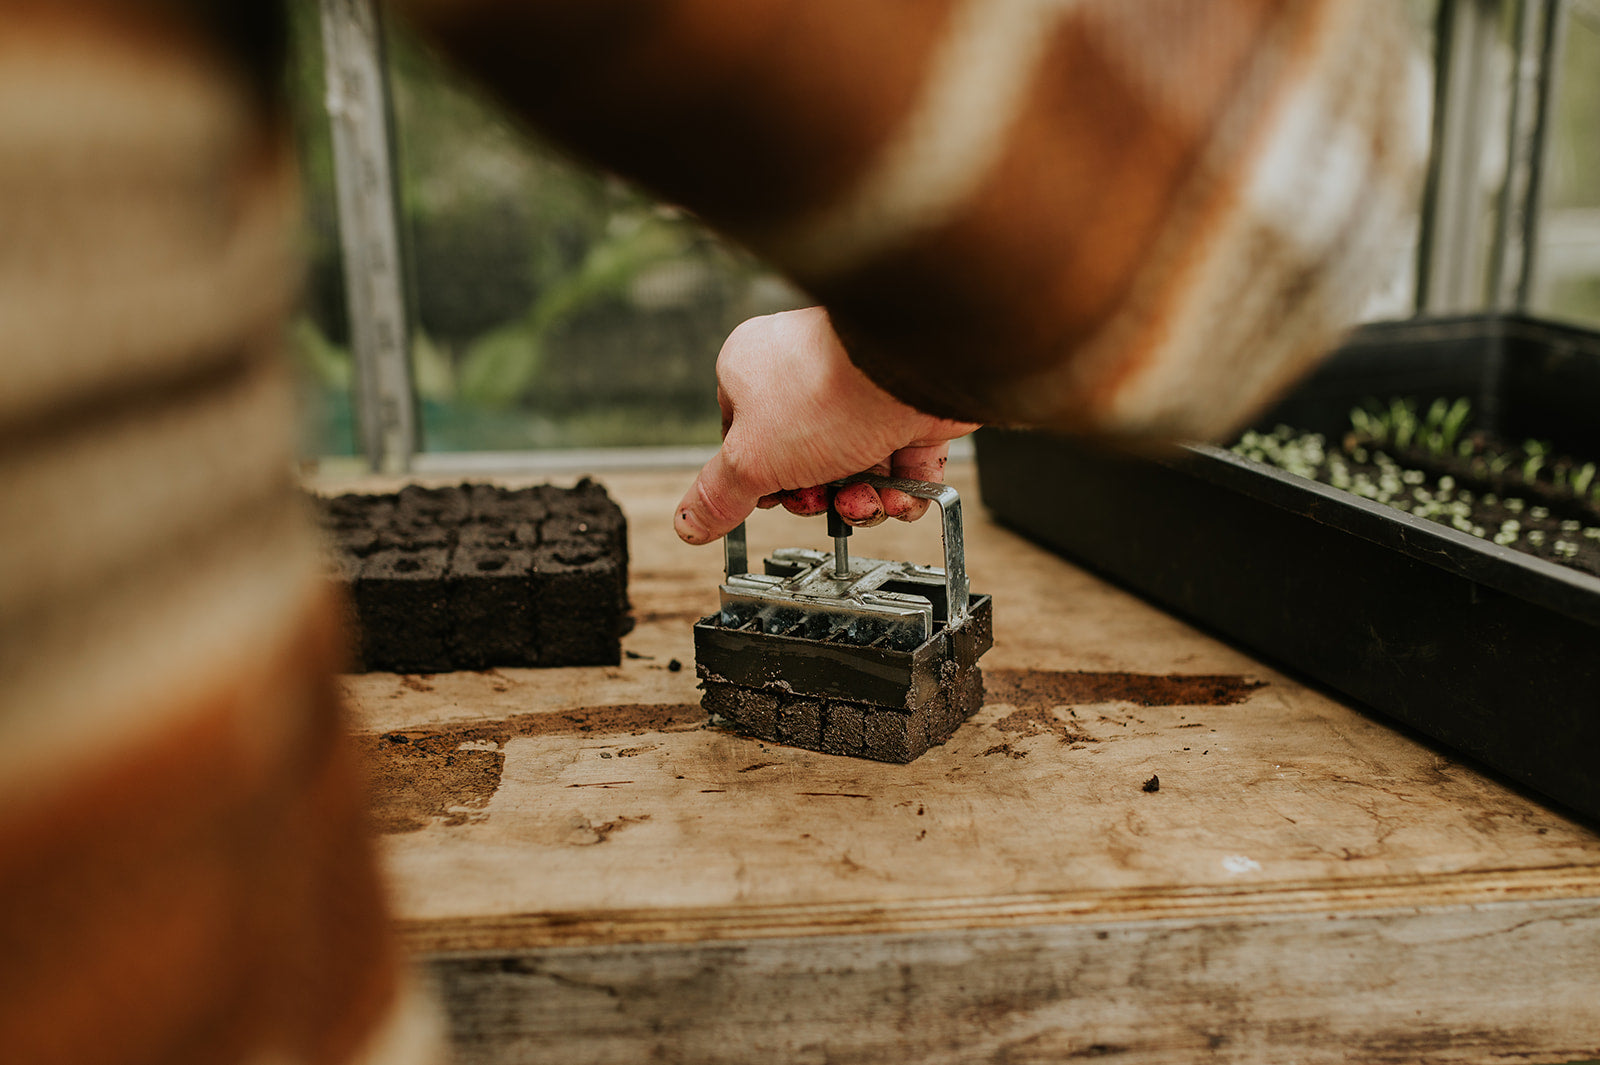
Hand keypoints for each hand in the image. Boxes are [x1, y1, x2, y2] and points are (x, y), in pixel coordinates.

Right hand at [674, 307, 978, 544]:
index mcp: (752, 369)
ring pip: (855, 465)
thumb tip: (688, 523)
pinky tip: (900, 495)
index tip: (774, 496)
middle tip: (826, 499)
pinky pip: (900, 460)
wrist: (911, 366)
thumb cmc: (824, 392)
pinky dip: (903, 488)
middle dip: (818, 494)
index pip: (744, 439)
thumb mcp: (752, 461)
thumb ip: (719, 495)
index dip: (760, 478)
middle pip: (803, 459)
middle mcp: (807, 373)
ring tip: (869, 500)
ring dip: (862, 499)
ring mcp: (862, 388)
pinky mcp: (909, 403)